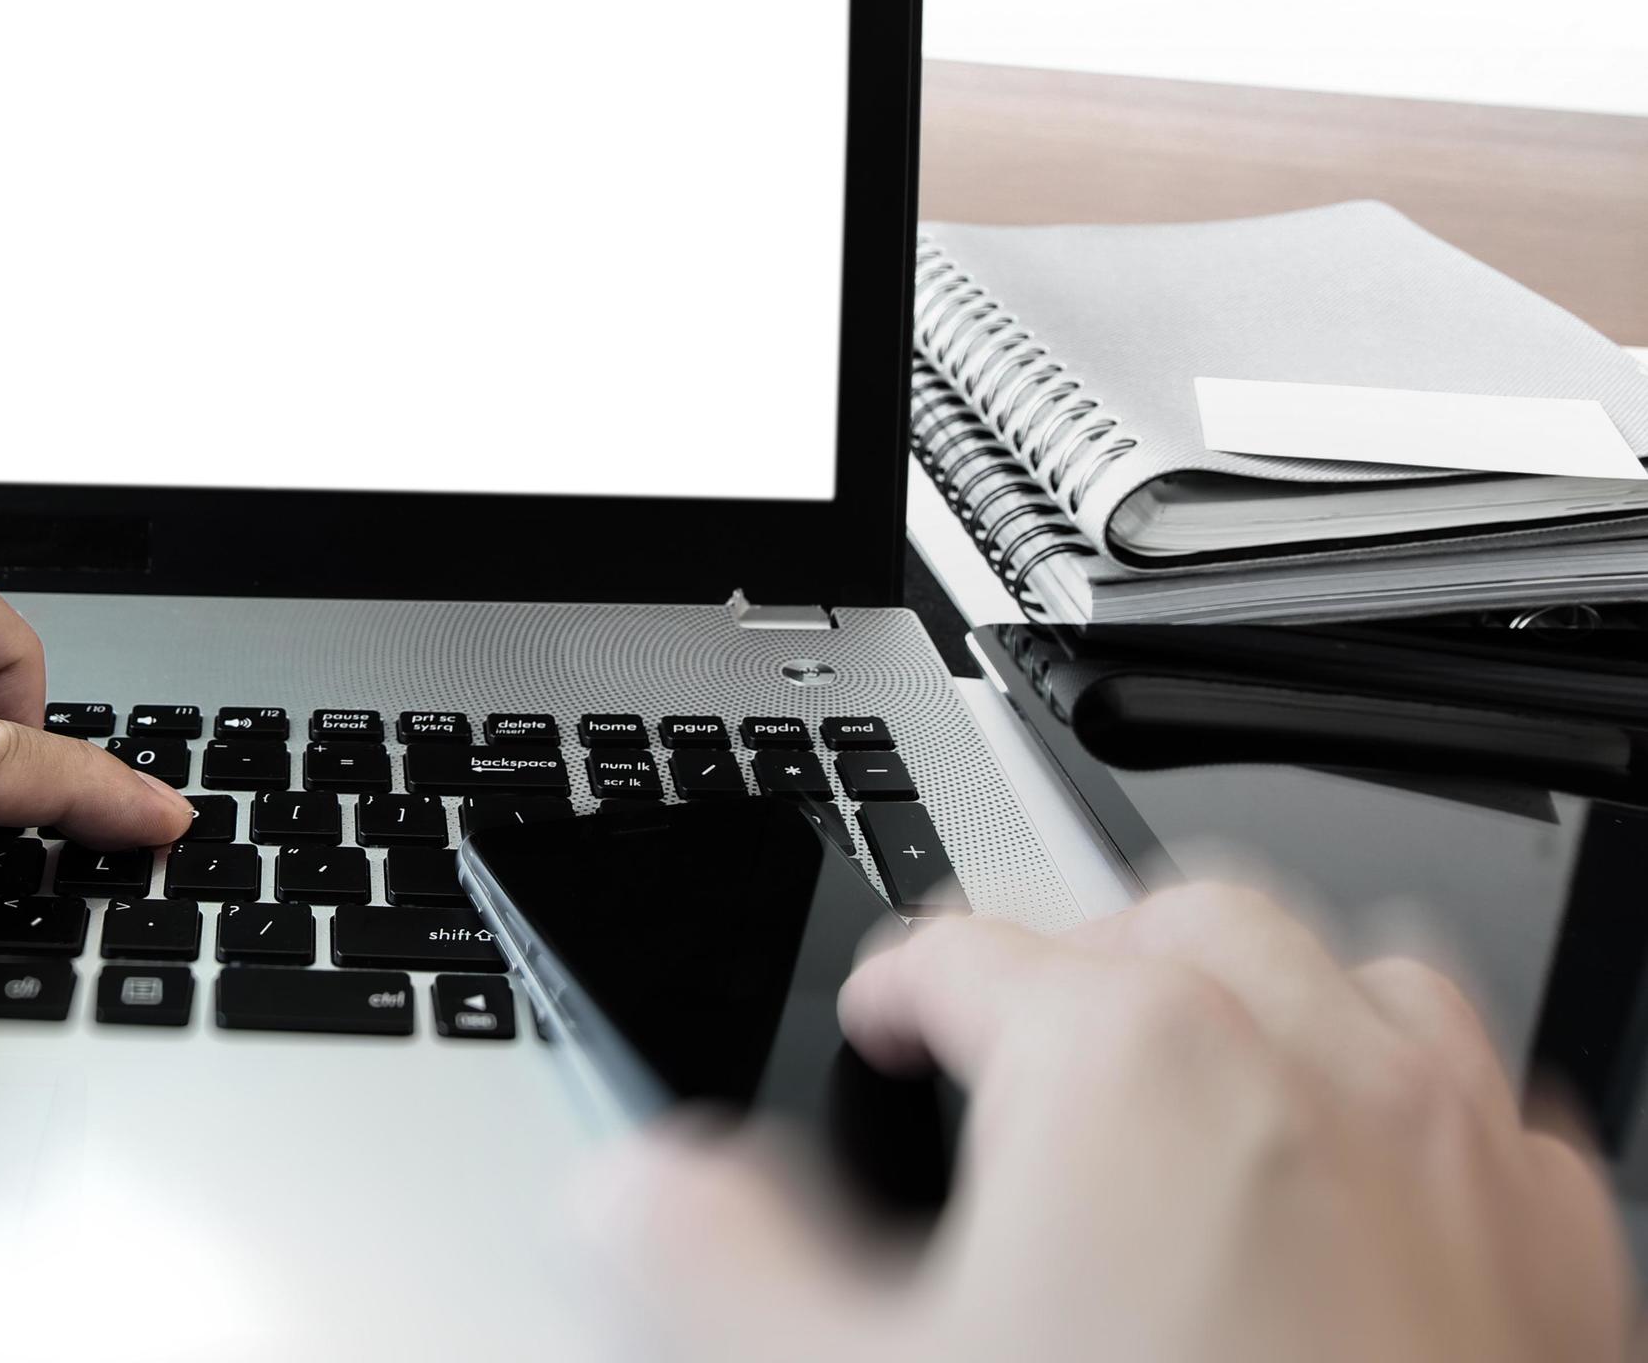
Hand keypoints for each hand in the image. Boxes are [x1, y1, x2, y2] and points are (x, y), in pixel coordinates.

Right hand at [600, 883, 1631, 1362]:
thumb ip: (715, 1267)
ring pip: (1351, 973)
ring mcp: (1452, 1145)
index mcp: (1119, 1057)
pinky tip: (1368, 1194)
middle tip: (1015, 1055)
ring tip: (1193, 1084)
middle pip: (1162, 918)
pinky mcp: (1564, 1253)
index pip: (953, 948)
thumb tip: (632, 1193)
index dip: (885, 995)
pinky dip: (1414, 1110)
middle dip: (1078, 964)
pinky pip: (1489, 1099)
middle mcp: (1304, 1058)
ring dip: (1262, 1002)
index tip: (875, 1035)